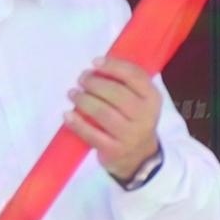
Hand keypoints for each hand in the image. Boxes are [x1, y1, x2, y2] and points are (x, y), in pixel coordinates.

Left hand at [67, 57, 167, 185]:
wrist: (139, 157)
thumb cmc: (134, 120)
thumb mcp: (140, 101)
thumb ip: (125, 83)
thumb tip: (96, 67)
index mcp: (152, 98)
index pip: (135, 76)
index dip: (113, 66)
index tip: (95, 62)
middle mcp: (144, 116)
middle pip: (117, 94)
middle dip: (95, 83)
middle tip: (81, 79)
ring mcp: (130, 135)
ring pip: (103, 113)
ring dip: (84, 100)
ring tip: (73, 94)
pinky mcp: (114, 150)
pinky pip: (92, 134)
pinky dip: (77, 124)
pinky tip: (67, 115)